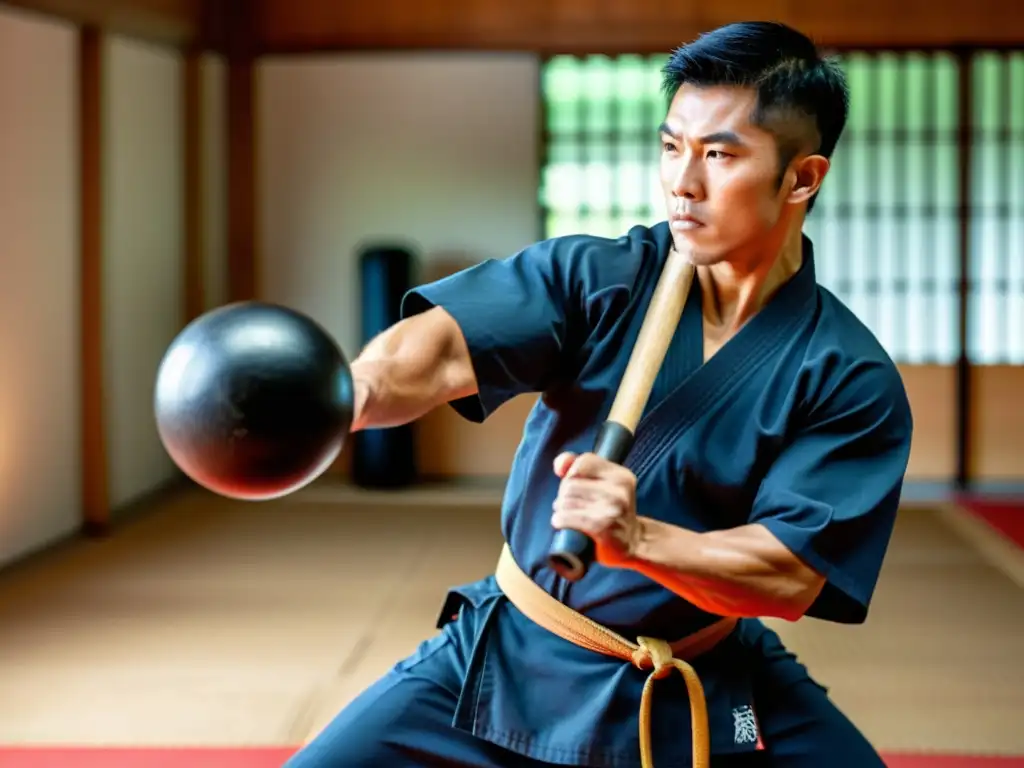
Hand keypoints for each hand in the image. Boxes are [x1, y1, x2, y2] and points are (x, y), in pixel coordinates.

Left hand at [550, 452, 640, 567]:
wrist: (632, 544)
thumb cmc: (611, 512)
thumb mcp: (603, 484)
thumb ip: (578, 466)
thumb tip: (559, 467)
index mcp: (622, 476)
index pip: (584, 461)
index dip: (571, 473)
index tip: (574, 487)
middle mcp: (620, 490)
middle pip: (571, 483)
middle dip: (563, 495)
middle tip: (571, 506)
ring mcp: (612, 509)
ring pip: (566, 500)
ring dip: (560, 510)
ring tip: (568, 516)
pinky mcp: (602, 527)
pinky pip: (567, 517)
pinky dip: (559, 520)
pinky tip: (562, 524)